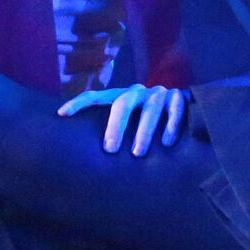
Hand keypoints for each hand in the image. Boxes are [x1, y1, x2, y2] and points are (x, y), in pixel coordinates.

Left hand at [58, 82, 187, 154]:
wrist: (187, 109)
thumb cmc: (151, 126)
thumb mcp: (132, 126)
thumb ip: (117, 133)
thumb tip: (93, 157)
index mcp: (122, 97)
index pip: (96, 96)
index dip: (78, 103)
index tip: (61, 114)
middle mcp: (138, 92)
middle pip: (123, 103)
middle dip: (116, 126)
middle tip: (109, 150)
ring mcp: (159, 93)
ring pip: (151, 109)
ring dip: (144, 131)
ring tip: (138, 153)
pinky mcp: (179, 97)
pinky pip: (175, 109)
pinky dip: (171, 125)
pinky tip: (167, 143)